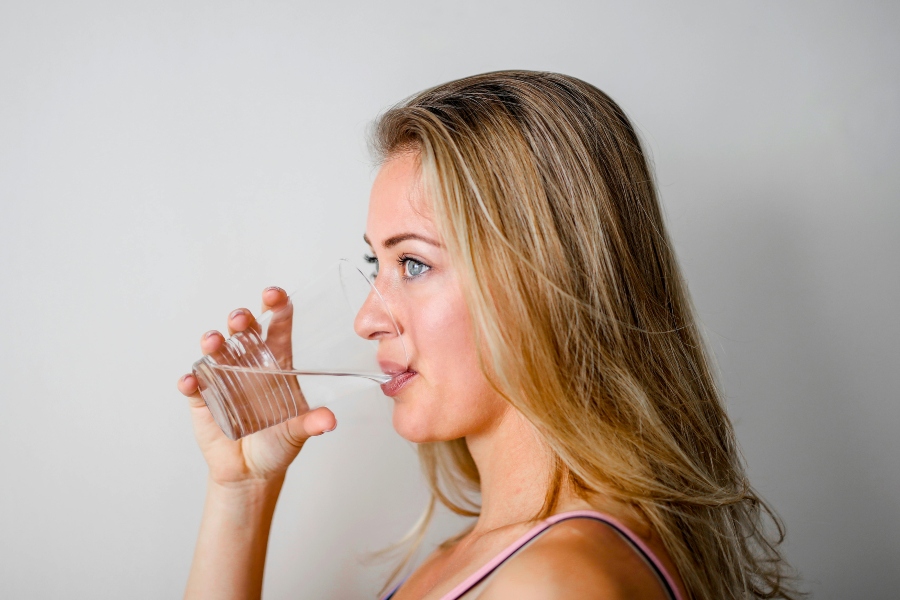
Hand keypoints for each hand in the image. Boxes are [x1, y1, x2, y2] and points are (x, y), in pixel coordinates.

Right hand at [177, 287, 335, 485]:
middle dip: (240, 320)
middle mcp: (248, 365)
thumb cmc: (278, 443)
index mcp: (276, 364)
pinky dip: (190, 381)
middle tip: (241, 320)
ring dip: (213, 343)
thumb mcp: (297, 432)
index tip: (274, 295)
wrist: (251, 472)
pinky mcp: (202, 399)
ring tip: (213, 343)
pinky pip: (194, 386)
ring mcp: (223, 379)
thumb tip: (329, 421)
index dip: (276, 307)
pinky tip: (190, 381)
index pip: (276, 328)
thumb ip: (311, 424)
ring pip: (216, 352)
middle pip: (243, 332)